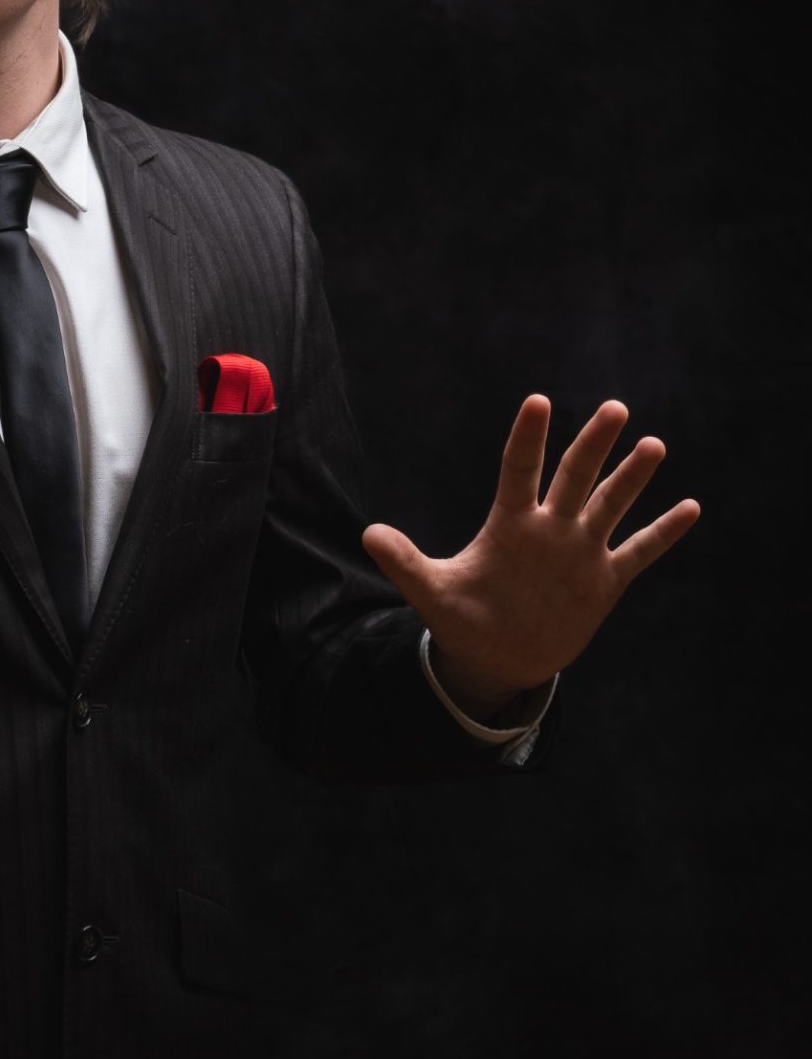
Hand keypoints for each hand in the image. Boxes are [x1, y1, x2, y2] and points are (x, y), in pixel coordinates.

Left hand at [361, 395, 700, 713]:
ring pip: (610, 506)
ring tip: (653, 444)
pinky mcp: (603, 582)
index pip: (519, 469)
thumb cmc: (462, 619)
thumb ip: (405, 562)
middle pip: (575, 476)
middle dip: (594, 444)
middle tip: (614, 407)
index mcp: (509, 523)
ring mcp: (579, 552)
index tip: (538, 401)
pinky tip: (690, 506)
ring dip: (631, 479)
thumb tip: (368, 534)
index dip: (528, 438)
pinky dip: (663, 533)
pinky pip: (638, 552)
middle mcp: (549, 528)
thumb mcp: (431, 592)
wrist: (496, 657)